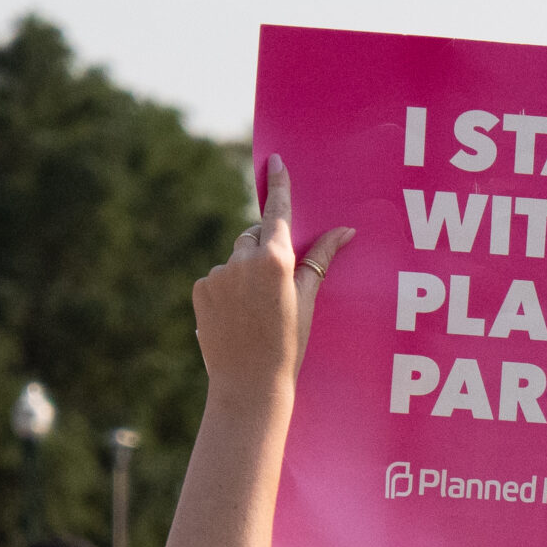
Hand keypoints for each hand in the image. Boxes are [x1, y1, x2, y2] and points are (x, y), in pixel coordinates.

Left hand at [190, 156, 353, 401]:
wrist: (249, 385)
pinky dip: (227, 290)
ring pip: (235, 260)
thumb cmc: (289, 345)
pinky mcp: (200, 289)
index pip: (278, 212)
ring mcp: (218, 274)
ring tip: (256, 311)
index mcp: (275, 260)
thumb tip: (345, 229)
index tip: (274, 160)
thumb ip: (320, 259)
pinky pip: (217, 278)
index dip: (278, 185)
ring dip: (245, 273)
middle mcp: (243, 260)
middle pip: (254, 236)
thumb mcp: (309, 300)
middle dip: (264, 248)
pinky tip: (237, 317)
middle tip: (276, 285)